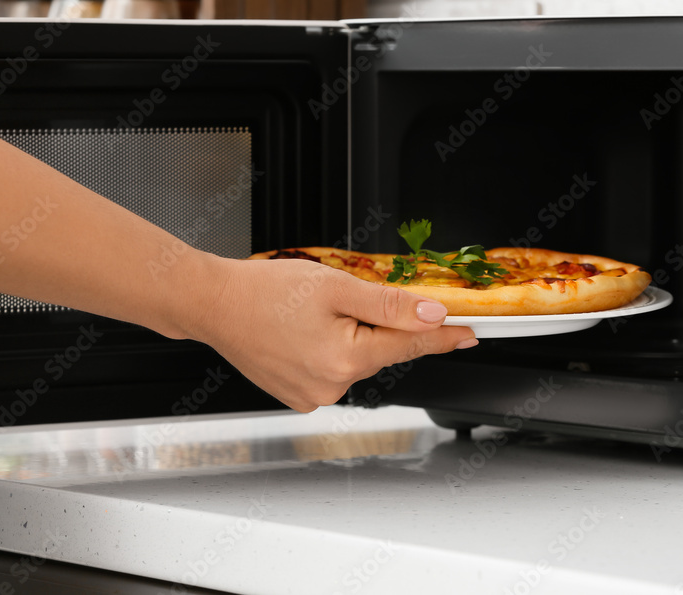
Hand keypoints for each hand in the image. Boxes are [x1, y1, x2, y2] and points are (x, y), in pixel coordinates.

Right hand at [186, 255, 477, 411]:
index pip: (410, 345)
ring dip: (351, 336)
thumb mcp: (336, 287)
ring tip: (313, 313)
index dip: (443, 337)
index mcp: (344, 359)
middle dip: (377, 324)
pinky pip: (332, 371)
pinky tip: (306, 331)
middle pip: (380, 351)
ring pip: (356, 361)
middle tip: (343, 297)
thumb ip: (390, 304)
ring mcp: (313, 396)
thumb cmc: (263, 291)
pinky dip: (331, 350)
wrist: (213, 304)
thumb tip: (433, 313)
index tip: (469, 334)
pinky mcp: (299, 396)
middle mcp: (330, 387)